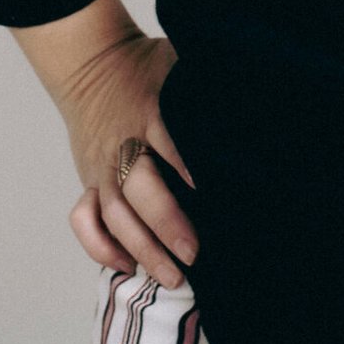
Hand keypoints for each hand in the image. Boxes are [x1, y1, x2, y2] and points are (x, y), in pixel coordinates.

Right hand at [55, 29, 198, 288]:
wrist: (93, 65)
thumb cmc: (149, 68)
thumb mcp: (180, 65)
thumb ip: (210, 88)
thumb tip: (259, 101)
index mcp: (152, 111)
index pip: (169, 141)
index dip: (186, 167)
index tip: (211, 195)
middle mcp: (124, 143)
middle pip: (137, 187)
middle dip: (165, 222)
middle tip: (195, 253)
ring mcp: (103, 166)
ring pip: (113, 213)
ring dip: (140, 248)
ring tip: (173, 277)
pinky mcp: (89, 181)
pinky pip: (84, 219)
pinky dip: (100, 246)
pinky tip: (127, 266)